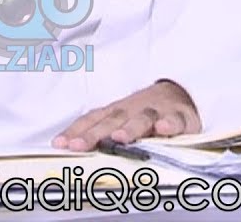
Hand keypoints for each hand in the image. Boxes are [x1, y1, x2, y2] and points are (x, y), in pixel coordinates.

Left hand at [52, 80, 201, 150]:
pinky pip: (176, 120)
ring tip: (119, 139)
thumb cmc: (144, 112)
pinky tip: (162, 129)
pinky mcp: (181, 117)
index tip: (59, 144)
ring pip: (142, 119)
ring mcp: (157, 112)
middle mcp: (133, 110)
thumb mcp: (120, 120)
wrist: (180, 93)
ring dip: (130, 128)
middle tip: (79, 145)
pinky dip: (169, 125)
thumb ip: (99, 133)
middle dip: (94, 134)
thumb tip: (68, 148)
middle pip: (112, 120)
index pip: (92, 120)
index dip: (75, 131)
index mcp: (116, 112)